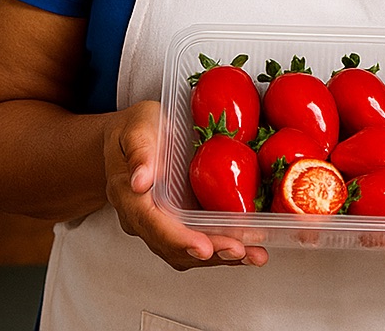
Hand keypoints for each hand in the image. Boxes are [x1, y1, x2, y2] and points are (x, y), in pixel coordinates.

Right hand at [103, 100, 269, 269]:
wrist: (131, 135)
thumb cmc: (134, 128)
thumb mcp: (135, 128)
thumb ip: (139, 151)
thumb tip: (140, 181)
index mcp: (130, 198)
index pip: (154, 226)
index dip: (180, 240)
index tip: (204, 248)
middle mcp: (145, 220)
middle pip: (175, 247)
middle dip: (210, 252)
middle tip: (241, 250)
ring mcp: (163, 223)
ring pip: (190, 251)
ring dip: (222, 256)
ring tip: (254, 254)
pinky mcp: (181, 220)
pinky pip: (200, 240)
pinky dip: (224, 246)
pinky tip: (249, 246)